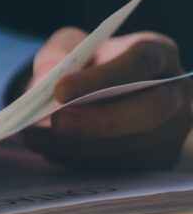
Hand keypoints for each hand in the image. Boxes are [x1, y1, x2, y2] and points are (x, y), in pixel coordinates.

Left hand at [23, 27, 192, 170]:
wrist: (91, 91)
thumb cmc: (84, 64)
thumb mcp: (68, 46)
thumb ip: (56, 54)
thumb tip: (47, 75)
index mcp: (159, 52)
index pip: (141, 62)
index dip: (102, 78)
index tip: (60, 90)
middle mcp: (176, 91)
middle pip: (149, 110)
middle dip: (99, 121)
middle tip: (56, 123)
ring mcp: (173, 129)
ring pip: (133, 145)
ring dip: (80, 146)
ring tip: (37, 138)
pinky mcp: (160, 158)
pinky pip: (123, 167)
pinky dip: (81, 161)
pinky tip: (50, 150)